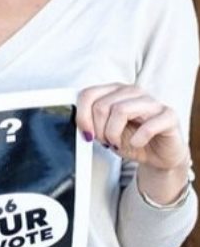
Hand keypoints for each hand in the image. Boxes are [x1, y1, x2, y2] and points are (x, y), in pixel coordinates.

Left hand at [77, 84, 191, 204]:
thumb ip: (91, 123)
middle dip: (98, 129)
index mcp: (114, 91)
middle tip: (105, 141)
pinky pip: (148, 126)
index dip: (82, 117)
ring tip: (117, 143)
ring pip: (120, 110)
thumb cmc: (132, 139)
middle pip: (102, 105)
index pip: (88, 94)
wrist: (159, 154)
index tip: (85, 133)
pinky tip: (137, 143)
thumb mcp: (105, 131)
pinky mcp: (169, 116)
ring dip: (114, 134)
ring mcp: (152, 102)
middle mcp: (132, 92)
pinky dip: (137, 139)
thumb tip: (78, 123)